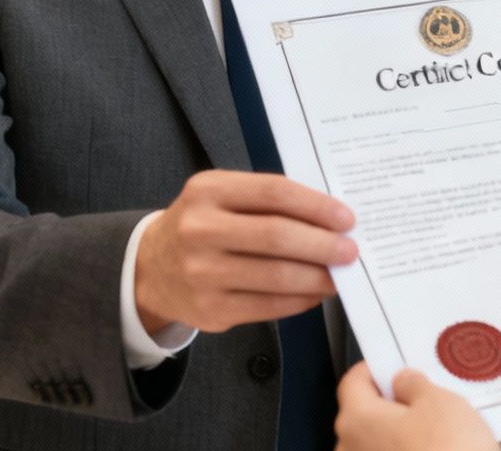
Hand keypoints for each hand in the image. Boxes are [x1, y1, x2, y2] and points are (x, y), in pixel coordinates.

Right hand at [135, 170, 356, 333]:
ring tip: (338, 275)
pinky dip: (300, 300)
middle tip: (350, 250)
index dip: (316, 206)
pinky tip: (314, 293)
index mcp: (208, 191)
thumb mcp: (221, 196)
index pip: (273, 192)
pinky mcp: (210, 310)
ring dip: (317, 277)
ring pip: (277, 276)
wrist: (150, 268)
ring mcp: (202, 273)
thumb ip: (267, 201)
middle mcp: (200, 230)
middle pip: (277, 236)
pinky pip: (268, 306)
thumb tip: (329, 220)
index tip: (347, 218)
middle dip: (323, 245)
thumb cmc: (201, 225)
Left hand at [335, 363, 493, 450]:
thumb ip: (414, 385)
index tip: (393, 367)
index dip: (375, 369)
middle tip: (423, 398)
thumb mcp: (440, 402)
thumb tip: (404, 382)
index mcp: (356, 420)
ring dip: (398, 434)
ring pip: (377, 442)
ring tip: (436, 431)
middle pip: (363, 414)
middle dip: (390, 404)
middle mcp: (350, 450)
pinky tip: (433, 449)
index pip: (353, 382)